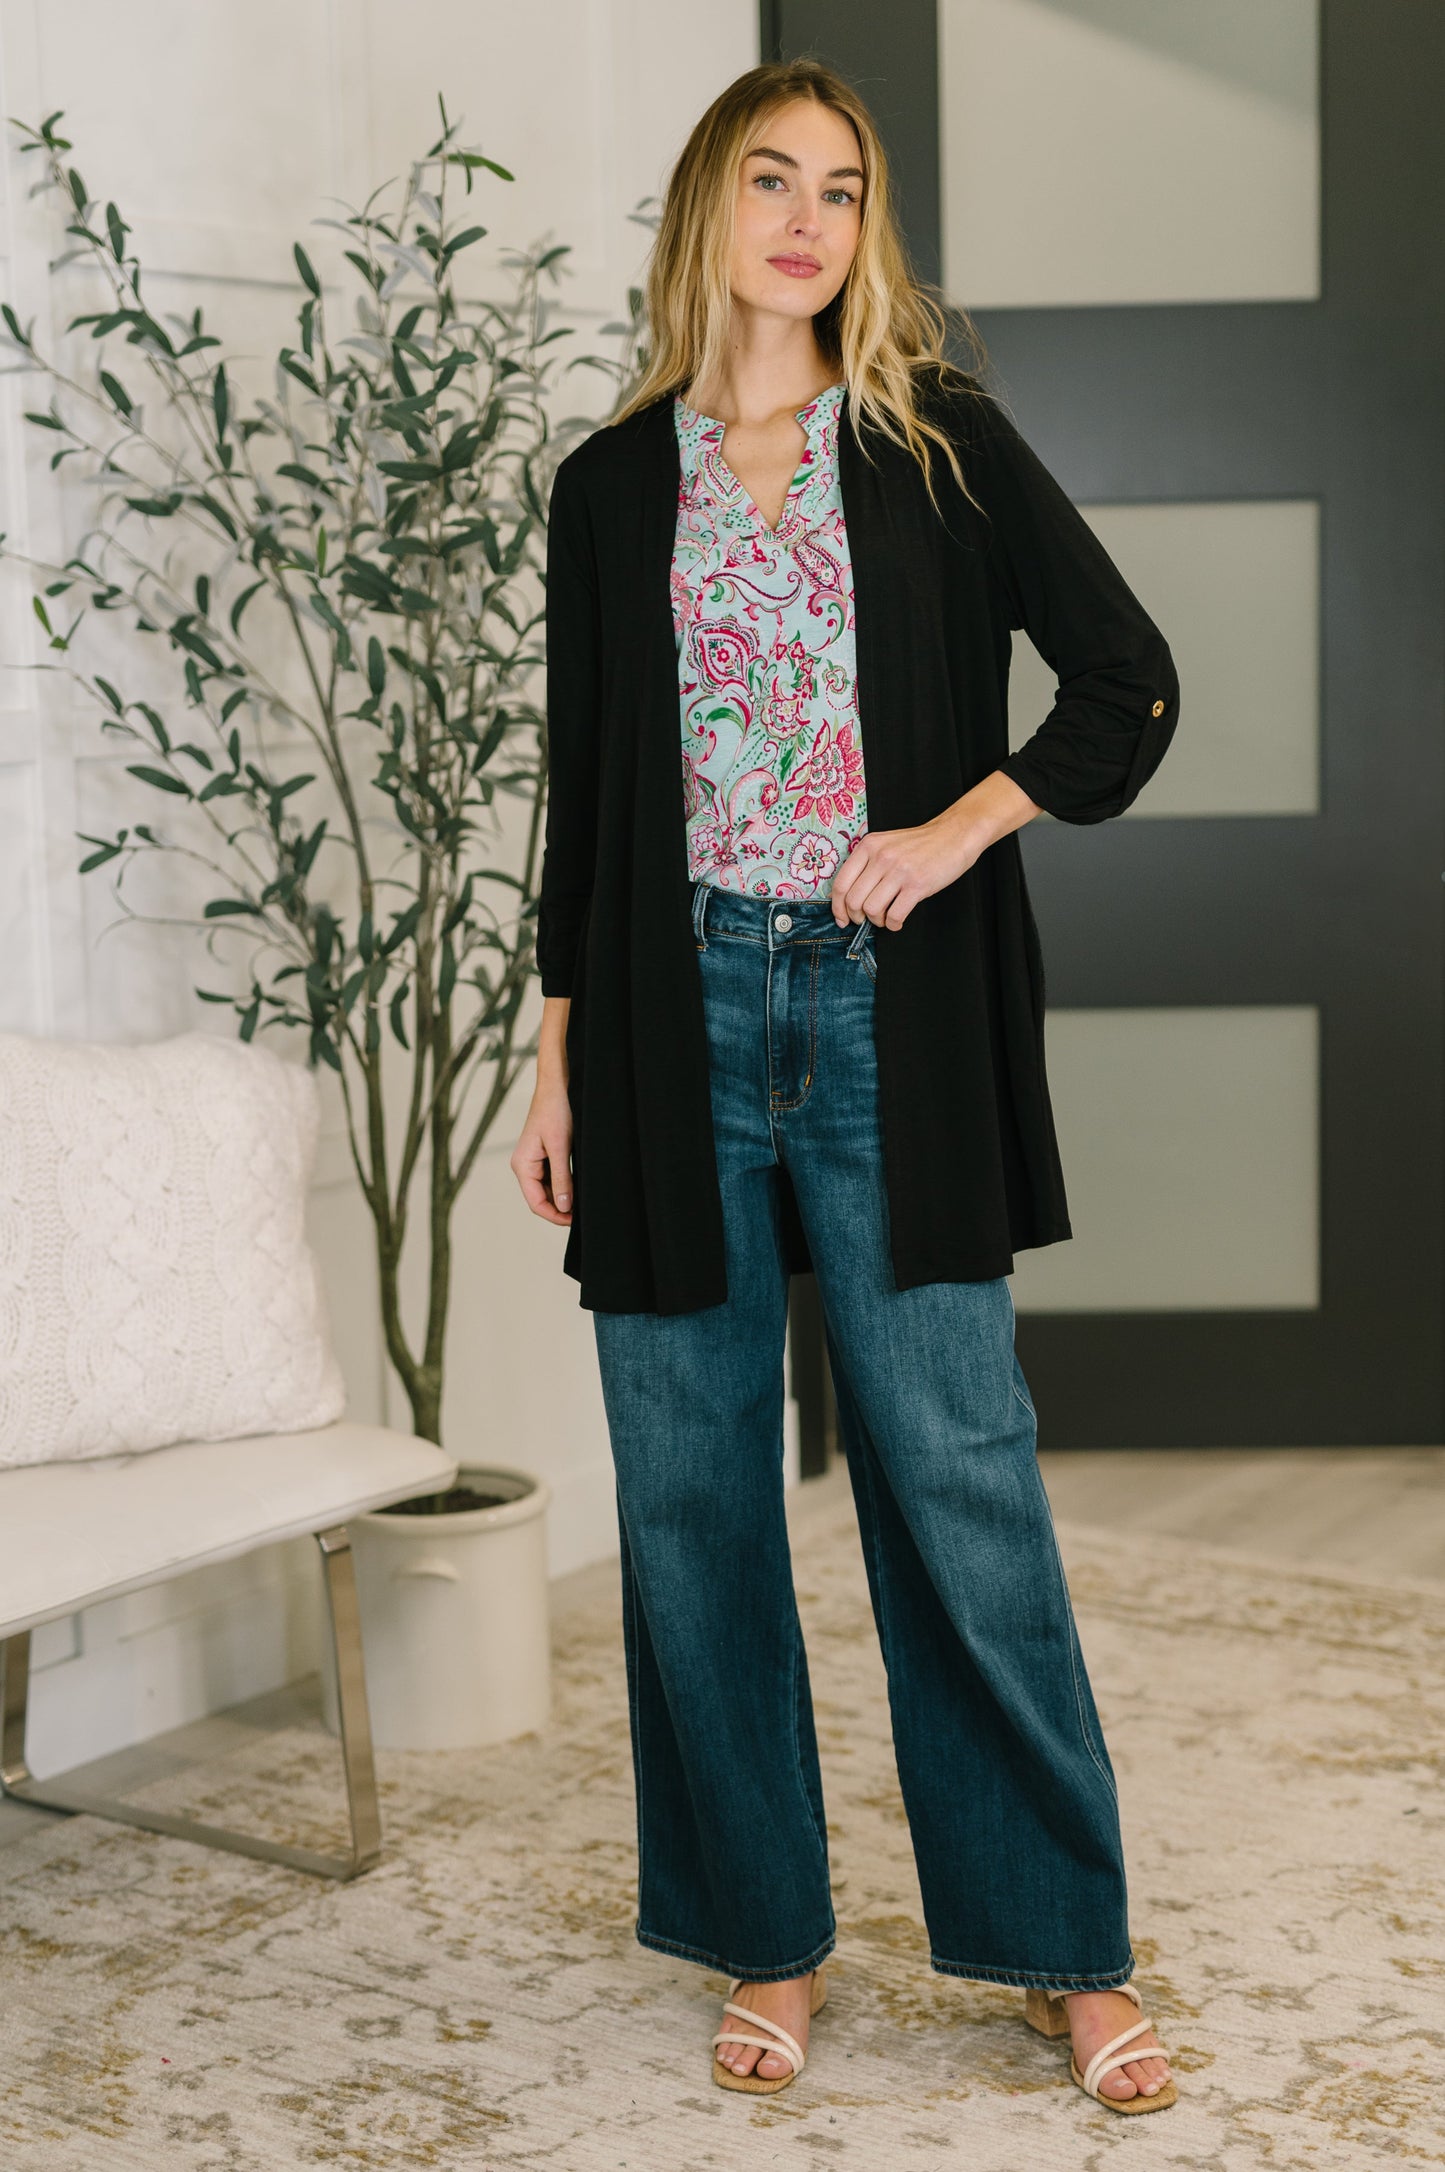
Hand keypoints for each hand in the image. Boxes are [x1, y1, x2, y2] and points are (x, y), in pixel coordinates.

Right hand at [510, 1083, 573, 1224]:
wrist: (557, 1086)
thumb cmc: (556, 1111)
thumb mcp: (560, 1147)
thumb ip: (561, 1178)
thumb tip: (563, 1206)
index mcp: (522, 1166)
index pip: (536, 1202)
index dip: (554, 1215)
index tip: (575, 1220)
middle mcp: (524, 1166)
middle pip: (540, 1198)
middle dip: (559, 1209)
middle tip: (583, 1214)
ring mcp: (532, 1161)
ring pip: (546, 1190)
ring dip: (562, 1198)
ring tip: (582, 1202)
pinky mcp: (542, 1156)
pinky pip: (551, 1178)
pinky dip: (563, 1185)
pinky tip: (578, 1187)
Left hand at [829, 768, 1041, 928]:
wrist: (954, 834)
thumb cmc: (921, 844)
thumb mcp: (886, 844)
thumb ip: (867, 864)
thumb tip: (851, 898)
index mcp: (869, 846)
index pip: (841, 883)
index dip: (838, 907)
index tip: (842, 918)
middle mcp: (881, 857)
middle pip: (854, 900)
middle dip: (857, 917)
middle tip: (866, 920)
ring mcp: (899, 871)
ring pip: (871, 909)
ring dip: (877, 921)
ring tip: (886, 917)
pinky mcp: (917, 885)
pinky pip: (894, 915)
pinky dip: (893, 924)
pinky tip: (898, 920)